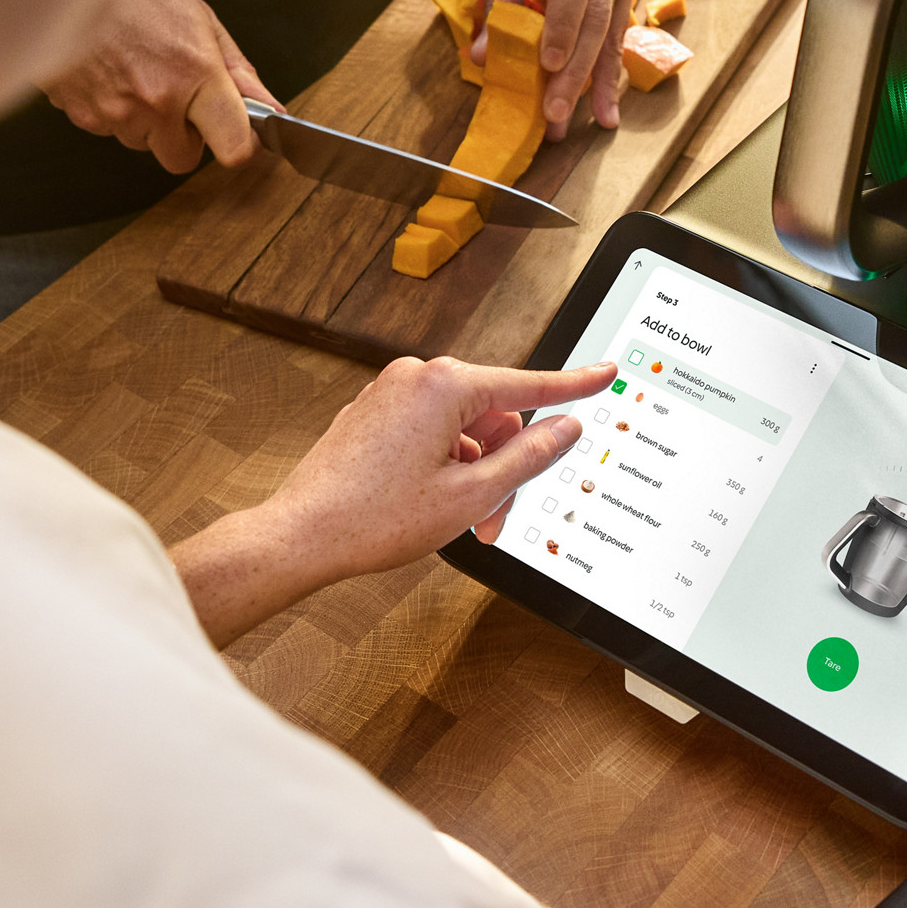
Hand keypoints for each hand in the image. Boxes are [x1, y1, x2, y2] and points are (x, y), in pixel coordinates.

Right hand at [41, 0, 272, 173]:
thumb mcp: (202, 23)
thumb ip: (238, 72)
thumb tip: (270, 107)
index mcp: (195, 76)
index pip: (234, 147)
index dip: (240, 147)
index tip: (238, 136)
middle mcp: (156, 102)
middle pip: (182, 158)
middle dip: (183, 137)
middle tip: (177, 98)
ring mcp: (115, 114)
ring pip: (141, 143)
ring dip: (145, 123)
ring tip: (138, 76)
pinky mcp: (82, 116)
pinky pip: (108, 130)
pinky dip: (113, 112)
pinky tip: (113, 77)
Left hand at [170, 356, 618, 646]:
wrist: (302, 535)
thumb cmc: (373, 518)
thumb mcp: (470, 495)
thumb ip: (528, 457)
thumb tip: (563, 428)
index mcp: (443, 385)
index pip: (526, 382)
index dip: (573, 385)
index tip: (603, 373)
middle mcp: (415, 377)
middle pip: (493, 414)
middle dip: (504, 465)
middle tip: (496, 517)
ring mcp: (391, 393)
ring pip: (462, 428)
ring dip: (474, 472)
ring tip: (461, 521)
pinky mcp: (375, 414)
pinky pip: (430, 431)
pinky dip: (444, 465)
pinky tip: (433, 504)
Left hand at [478, 0, 636, 138]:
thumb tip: (486, 55)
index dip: (563, 22)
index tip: (546, 64)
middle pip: (598, 11)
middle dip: (578, 68)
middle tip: (557, 114)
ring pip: (615, 22)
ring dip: (599, 74)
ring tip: (590, 120)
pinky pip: (622, 19)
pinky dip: (611, 59)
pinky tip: (606, 97)